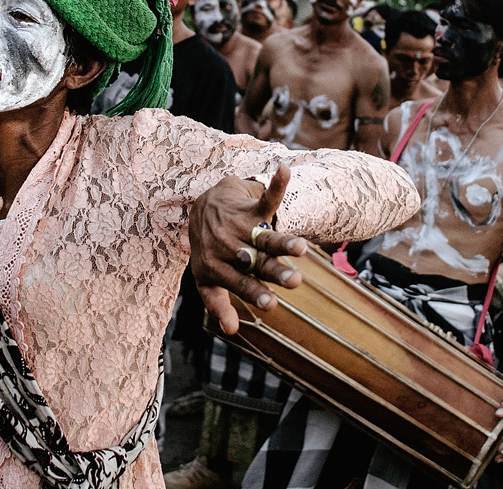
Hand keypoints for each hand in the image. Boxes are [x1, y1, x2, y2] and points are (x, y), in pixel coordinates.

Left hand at [189, 165, 307, 334]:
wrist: (199, 210)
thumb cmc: (208, 250)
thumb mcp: (206, 280)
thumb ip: (218, 304)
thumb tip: (231, 331)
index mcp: (221, 269)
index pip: (241, 284)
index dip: (255, 293)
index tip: (272, 305)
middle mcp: (230, 248)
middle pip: (256, 262)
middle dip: (275, 272)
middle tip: (296, 282)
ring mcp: (239, 226)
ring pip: (263, 235)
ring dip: (283, 241)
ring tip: (302, 247)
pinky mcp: (248, 207)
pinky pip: (263, 197)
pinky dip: (275, 185)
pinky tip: (285, 171)